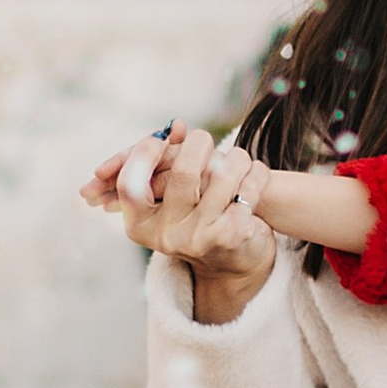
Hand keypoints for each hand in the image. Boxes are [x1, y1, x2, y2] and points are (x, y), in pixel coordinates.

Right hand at [80, 124, 277, 322]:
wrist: (234, 261)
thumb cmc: (199, 216)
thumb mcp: (173, 195)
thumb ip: (166, 161)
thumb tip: (177, 125)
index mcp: (141, 225)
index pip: (130, 184)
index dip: (145, 153)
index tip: (162, 138)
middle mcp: (167, 235)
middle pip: (183, 171)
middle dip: (198, 144)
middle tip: (204, 139)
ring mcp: (198, 238)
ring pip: (222, 174)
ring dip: (235, 158)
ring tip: (238, 159)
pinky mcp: (230, 236)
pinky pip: (248, 187)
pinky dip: (256, 173)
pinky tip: (255, 174)